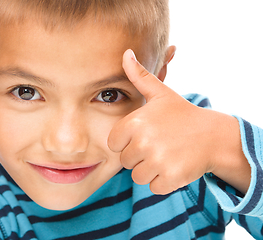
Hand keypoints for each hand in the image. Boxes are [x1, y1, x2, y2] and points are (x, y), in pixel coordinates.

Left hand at [108, 49, 248, 194]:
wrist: (213, 135)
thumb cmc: (182, 114)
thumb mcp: (160, 93)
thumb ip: (139, 76)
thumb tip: (126, 53)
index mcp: (134, 123)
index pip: (114, 144)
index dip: (127, 142)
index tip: (143, 136)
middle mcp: (143, 143)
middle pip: (125, 161)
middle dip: (139, 157)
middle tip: (158, 145)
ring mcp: (157, 162)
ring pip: (137, 176)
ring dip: (150, 170)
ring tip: (165, 155)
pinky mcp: (170, 178)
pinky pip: (153, 187)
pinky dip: (163, 181)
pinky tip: (174, 166)